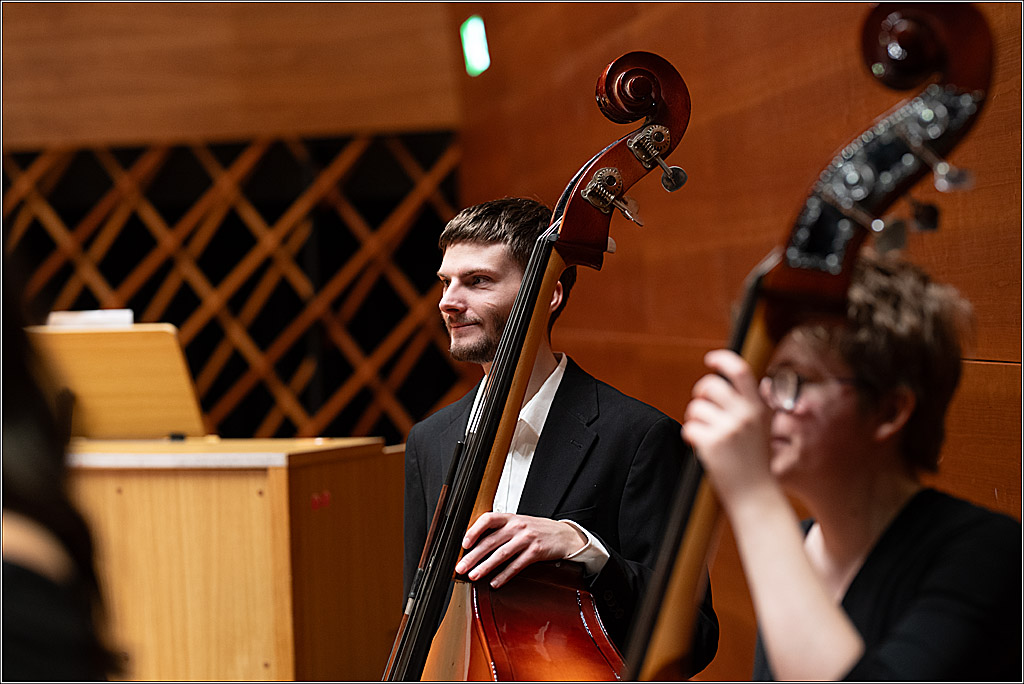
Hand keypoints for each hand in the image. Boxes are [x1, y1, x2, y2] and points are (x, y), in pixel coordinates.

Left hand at [454, 513, 586, 587]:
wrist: (564, 535)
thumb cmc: (537, 530)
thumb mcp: (519, 524)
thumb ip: (500, 531)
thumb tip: (476, 544)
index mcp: (510, 518)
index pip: (488, 519)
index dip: (474, 531)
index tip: (464, 543)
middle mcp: (517, 526)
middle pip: (491, 541)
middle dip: (473, 556)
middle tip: (461, 567)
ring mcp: (526, 539)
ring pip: (501, 554)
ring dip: (485, 567)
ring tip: (474, 575)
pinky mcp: (536, 552)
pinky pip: (516, 565)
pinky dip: (504, 575)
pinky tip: (495, 582)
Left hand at [681, 349, 773, 504]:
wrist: (756, 496)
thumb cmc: (755, 464)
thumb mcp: (761, 429)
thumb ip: (749, 408)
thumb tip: (735, 382)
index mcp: (759, 408)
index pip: (740, 371)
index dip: (723, 359)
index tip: (711, 359)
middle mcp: (745, 415)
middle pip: (709, 386)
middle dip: (699, 394)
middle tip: (701, 406)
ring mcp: (729, 428)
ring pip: (695, 408)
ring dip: (694, 420)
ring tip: (706, 434)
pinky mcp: (712, 443)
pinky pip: (689, 428)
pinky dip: (691, 437)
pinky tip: (702, 447)